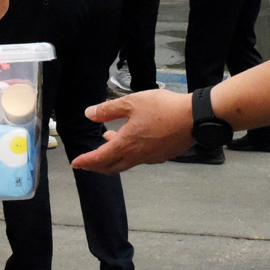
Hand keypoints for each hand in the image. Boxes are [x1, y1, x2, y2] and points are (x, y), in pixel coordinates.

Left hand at [70, 88, 193, 173]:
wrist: (194, 119)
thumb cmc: (163, 109)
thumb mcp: (131, 103)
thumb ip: (108, 109)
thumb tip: (89, 114)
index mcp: (126, 144)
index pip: (100, 158)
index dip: (86, 161)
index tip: (76, 163)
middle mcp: (137, 156)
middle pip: (112, 166)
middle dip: (97, 164)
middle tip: (87, 161)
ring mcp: (151, 158)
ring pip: (126, 162)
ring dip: (113, 156)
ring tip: (108, 141)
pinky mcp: (162, 155)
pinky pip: (140, 158)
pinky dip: (129, 153)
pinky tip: (132, 139)